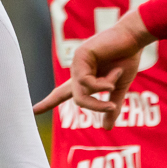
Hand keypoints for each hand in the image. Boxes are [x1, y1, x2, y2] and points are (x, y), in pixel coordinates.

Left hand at [31, 13, 152, 129]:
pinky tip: (114, 72)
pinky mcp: (79, 56)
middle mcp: (78, 71)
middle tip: (111, 107)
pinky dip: (103, 83)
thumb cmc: (127, 58)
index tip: (33, 111)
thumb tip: (106, 128)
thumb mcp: (118, 87)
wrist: (133, 39)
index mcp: (85, 78)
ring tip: (116, 79)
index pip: (62, 93)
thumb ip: (112, 107)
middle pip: (78, 99)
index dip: (49, 102)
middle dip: (96, 106)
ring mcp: (77, 63)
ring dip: (101, 95)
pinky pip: (86, 82)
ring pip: (80, 94)